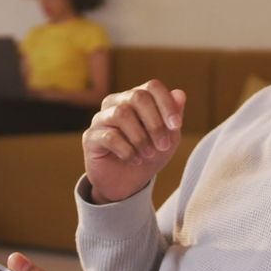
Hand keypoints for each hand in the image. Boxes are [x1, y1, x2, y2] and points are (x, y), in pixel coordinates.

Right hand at [82, 80, 185, 203]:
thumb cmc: (149, 155)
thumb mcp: (169, 138)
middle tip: (163, 145)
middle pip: (137, 97)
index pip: (152, 87)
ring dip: (140, 138)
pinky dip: (127, 150)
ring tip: (148, 154)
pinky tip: (134, 160)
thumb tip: (179, 93)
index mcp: (136, 98)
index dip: (166, 104)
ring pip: (121, 114)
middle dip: (155, 123)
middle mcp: (117, 103)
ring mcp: (101, 118)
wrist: (127, 183)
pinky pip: (109, 136)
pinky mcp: (90, 137)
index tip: (176, 125)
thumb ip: (174, 116)